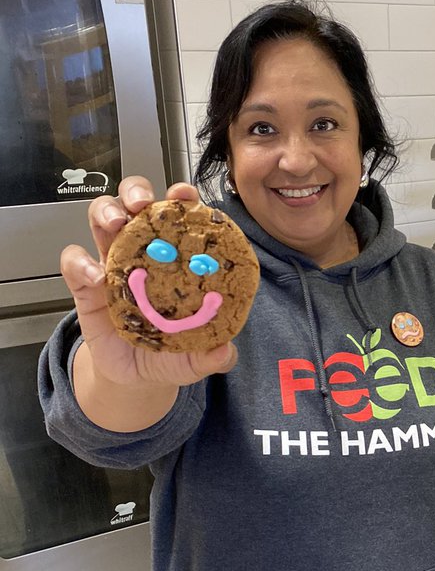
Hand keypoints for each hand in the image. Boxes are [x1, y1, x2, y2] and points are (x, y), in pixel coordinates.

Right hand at [60, 177, 237, 388]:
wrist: (135, 377)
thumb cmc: (170, 354)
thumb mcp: (196, 358)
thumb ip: (212, 355)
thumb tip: (224, 353)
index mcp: (173, 258)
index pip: (177, 217)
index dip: (181, 200)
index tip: (185, 196)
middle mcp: (141, 252)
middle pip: (134, 203)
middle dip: (137, 192)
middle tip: (143, 204)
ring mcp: (110, 264)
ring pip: (102, 219)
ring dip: (106, 212)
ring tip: (116, 224)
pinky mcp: (85, 286)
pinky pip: (74, 262)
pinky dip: (80, 263)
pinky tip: (95, 277)